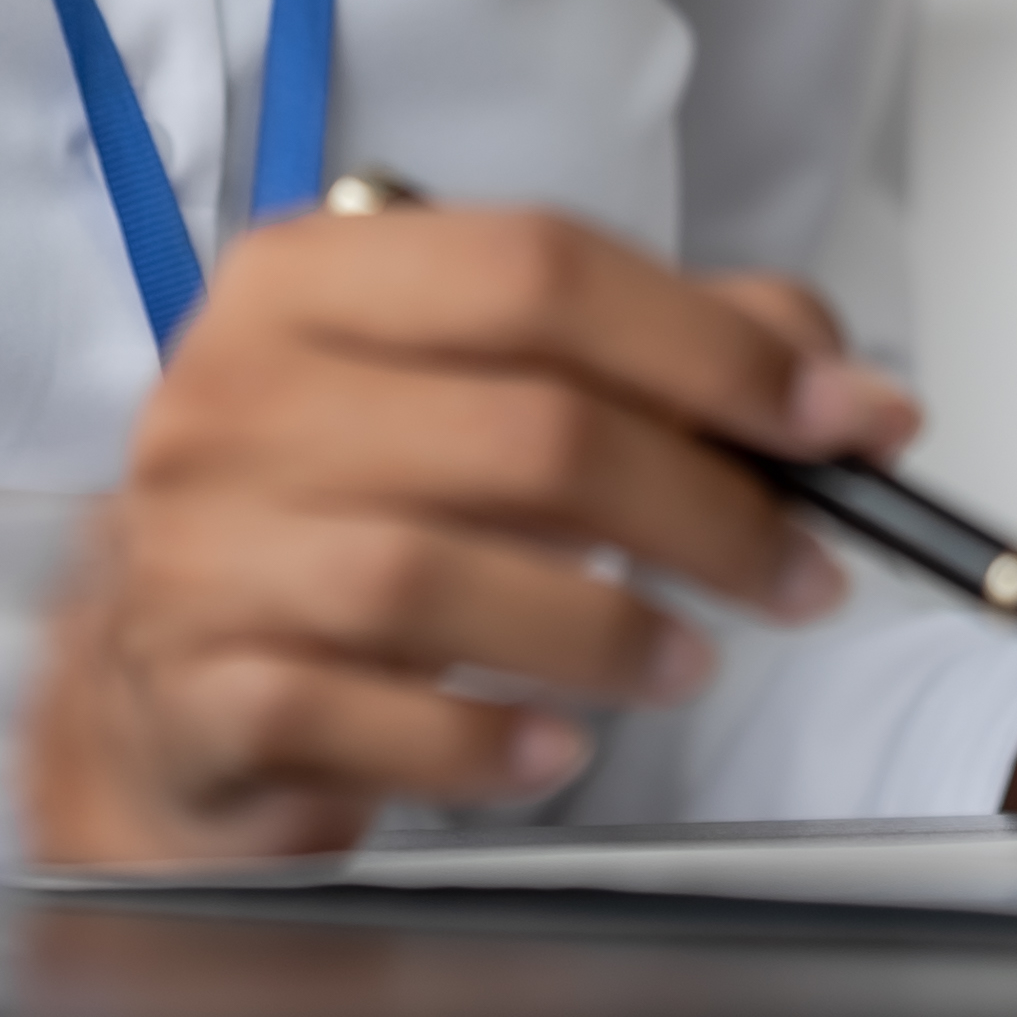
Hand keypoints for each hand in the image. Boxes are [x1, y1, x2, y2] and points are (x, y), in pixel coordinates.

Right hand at [20, 195, 912, 864]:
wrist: (171, 673)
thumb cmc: (350, 513)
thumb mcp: (486, 395)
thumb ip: (663, 359)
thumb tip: (845, 391)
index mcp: (308, 278)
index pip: (538, 270)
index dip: (711, 344)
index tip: (838, 420)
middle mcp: (235, 395)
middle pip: (524, 430)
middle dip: (703, 509)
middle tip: (800, 573)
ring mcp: (197, 547)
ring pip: (439, 577)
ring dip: (607, 633)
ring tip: (685, 663)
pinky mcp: (194, 692)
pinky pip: (362, 720)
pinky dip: (484, 742)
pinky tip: (555, 747)